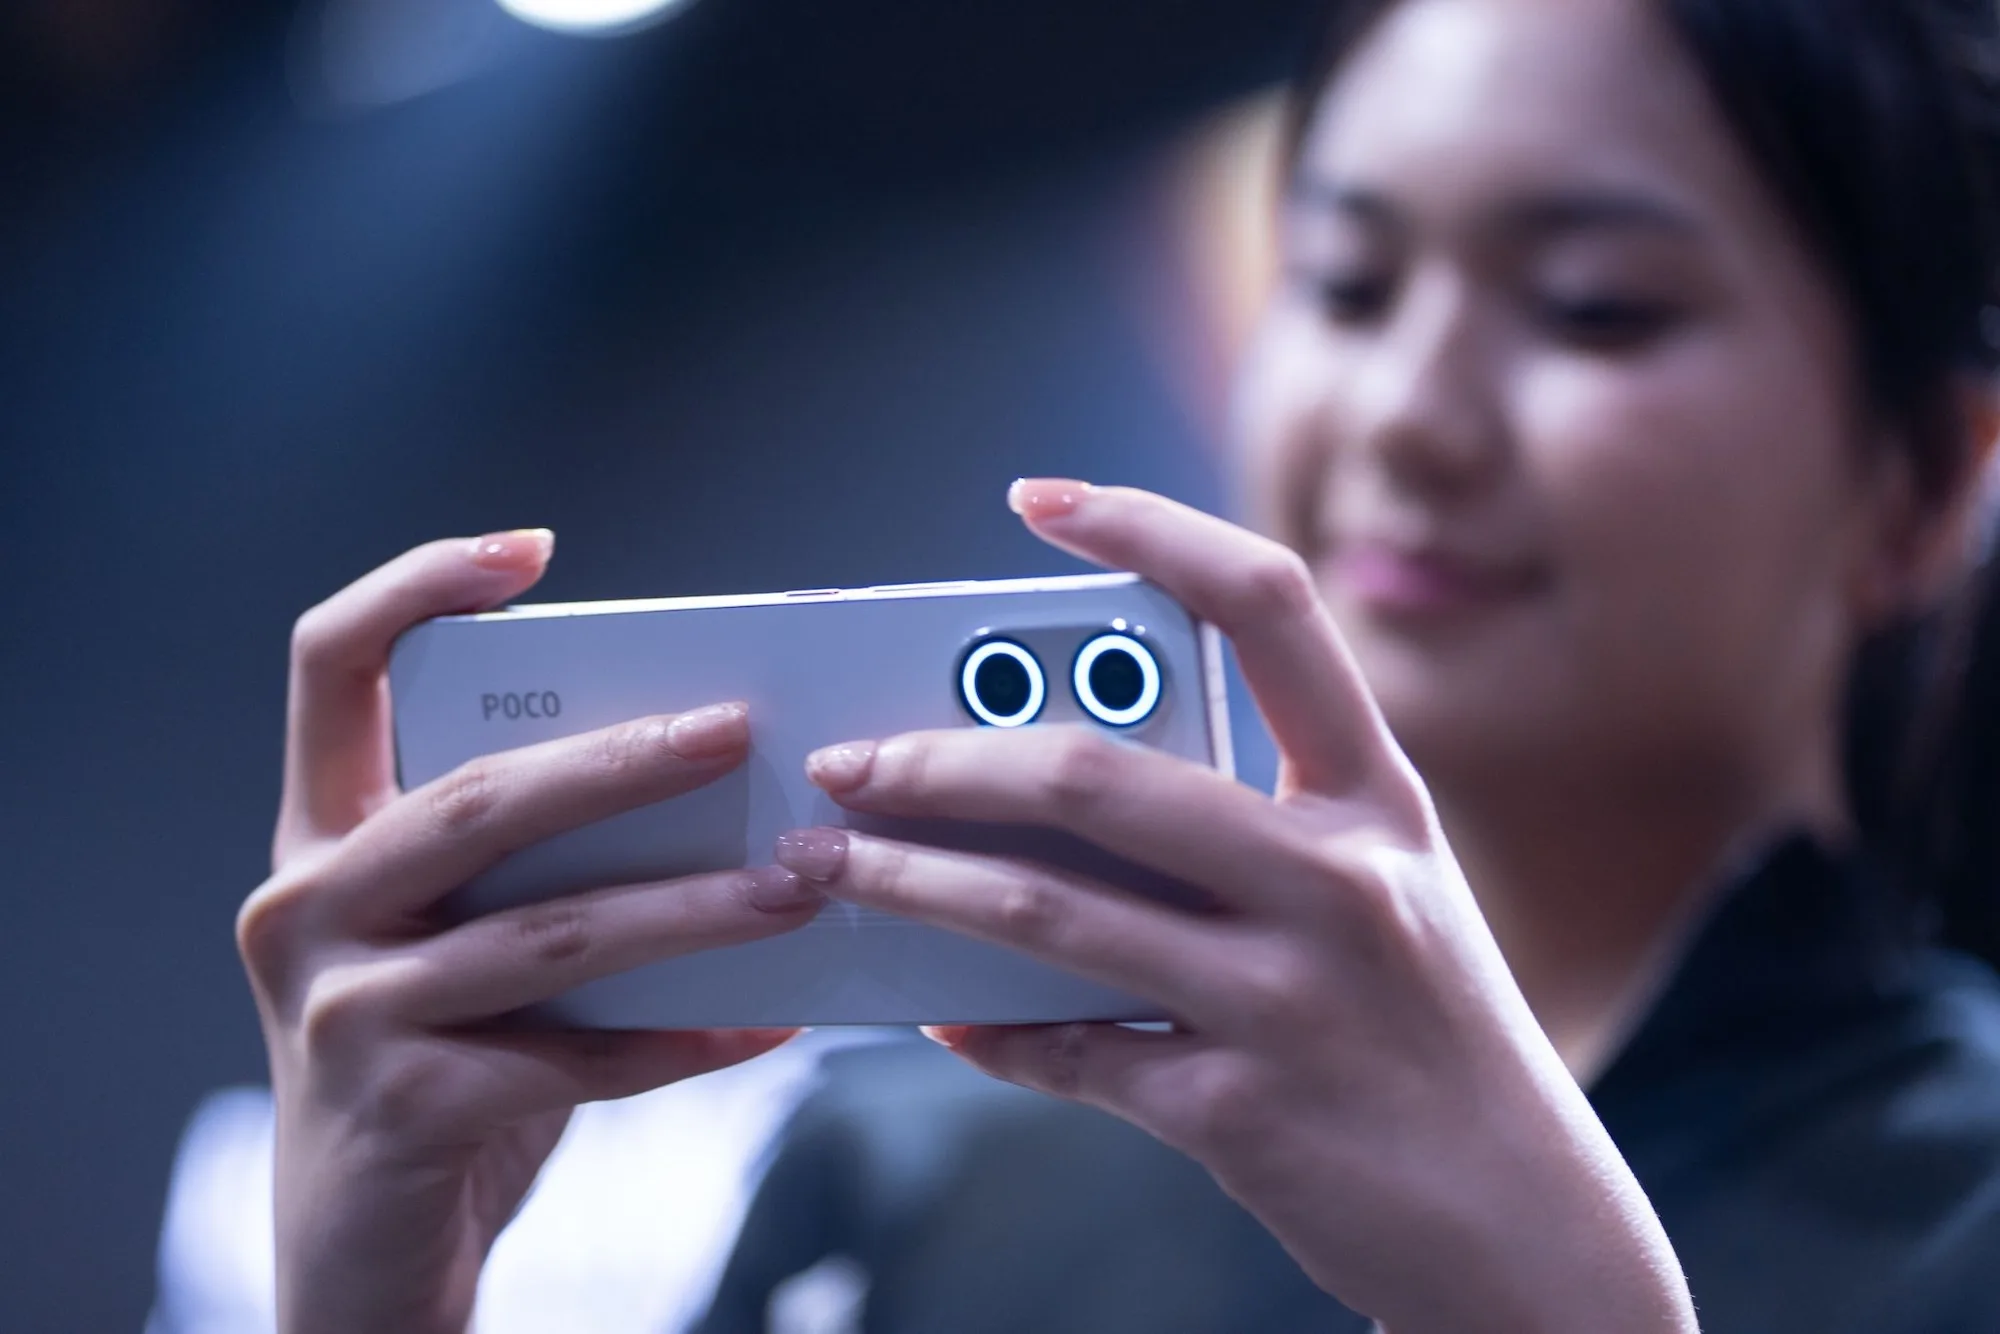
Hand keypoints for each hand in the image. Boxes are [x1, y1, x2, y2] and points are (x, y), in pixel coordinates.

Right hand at [238, 530, 825, 1333]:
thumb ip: (531, 864)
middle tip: (739, 730)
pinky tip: (769, 1023)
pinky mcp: (403, 1110)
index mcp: (323, 837)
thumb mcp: (453, 939)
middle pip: (478, 797)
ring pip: (548, 934)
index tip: (530, 549)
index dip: (416, 588)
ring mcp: (343, 1012)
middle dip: (620, 760)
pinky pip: (578, 1059)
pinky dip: (685, 1038)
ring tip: (800, 883)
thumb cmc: (436, 1059)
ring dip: (691, 908)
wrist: (361, 1246)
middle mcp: (308, 907)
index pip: (331, 666)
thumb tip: (720, 784)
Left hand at [771, 483, 1695, 1333]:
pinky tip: (931, 1006)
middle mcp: (1342, 879)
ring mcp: (1292, 998)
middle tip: (846, 760)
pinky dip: (984, 1028)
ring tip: (824, 866)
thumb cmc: (1426, 1037)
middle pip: (1100, 772)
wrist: (1529, 1229)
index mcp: (1377, 797)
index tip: (1038, 499)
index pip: (1267, 606)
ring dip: (910, 882)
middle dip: (941, 758)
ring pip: (1047, 909)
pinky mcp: (1241, 1111)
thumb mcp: (1379, 901)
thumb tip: (1045, 798)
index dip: (1150, 528)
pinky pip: (1069, 1051)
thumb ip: (1248, 833)